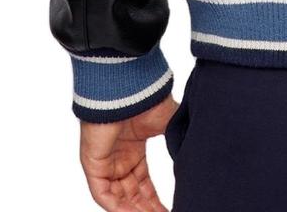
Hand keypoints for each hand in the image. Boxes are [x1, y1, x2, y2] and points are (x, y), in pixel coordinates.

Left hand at [79, 94, 179, 211]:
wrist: (130, 87)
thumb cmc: (149, 99)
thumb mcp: (170, 125)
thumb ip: (178, 142)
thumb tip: (193, 159)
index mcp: (134, 149)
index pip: (143, 183)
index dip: (155, 200)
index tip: (170, 209)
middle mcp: (118, 159)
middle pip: (131, 195)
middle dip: (147, 210)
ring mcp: (105, 162)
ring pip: (118, 198)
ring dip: (135, 211)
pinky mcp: (92, 163)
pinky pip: (103, 194)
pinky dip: (118, 207)